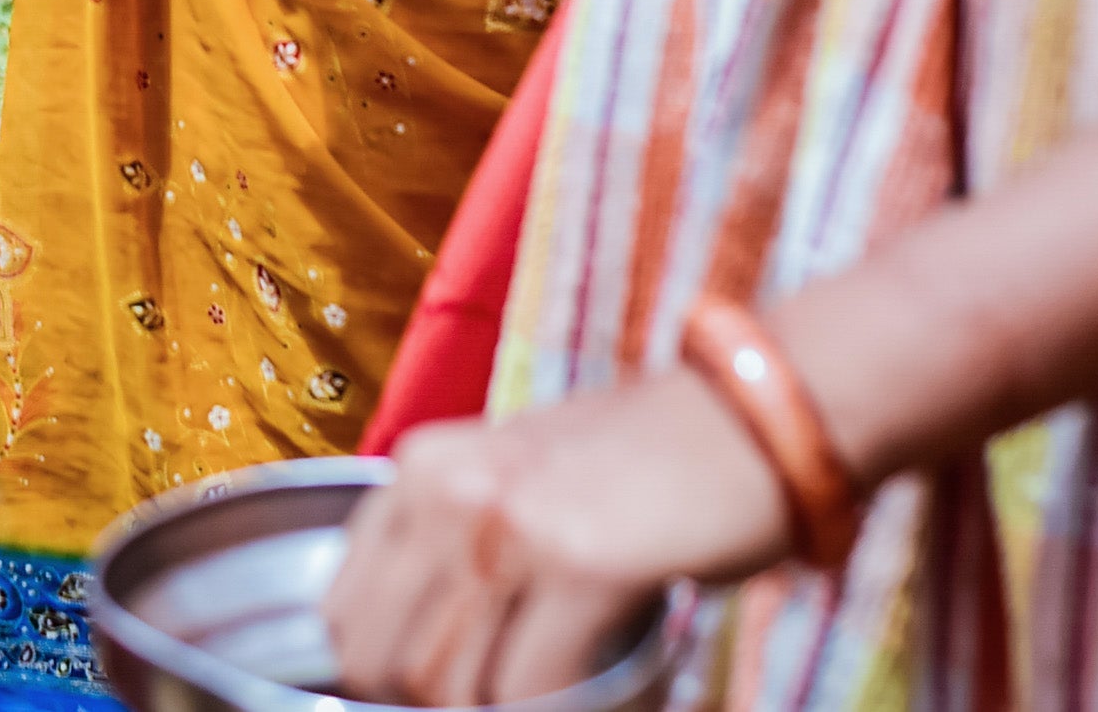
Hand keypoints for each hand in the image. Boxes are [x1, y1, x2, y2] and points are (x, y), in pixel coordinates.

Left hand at [318, 377, 788, 704]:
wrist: (755, 416)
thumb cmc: (648, 459)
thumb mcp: (521, 480)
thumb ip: (457, 550)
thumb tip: (413, 662)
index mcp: (420, 467)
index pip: (342, 611)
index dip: (378, 674)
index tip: (435, 689)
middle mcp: (447, 489)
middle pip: (384, 661)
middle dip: (437, 703)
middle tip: (510, 697)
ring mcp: (507, 522)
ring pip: (450, 686)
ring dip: (505, 708)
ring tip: (569, 688)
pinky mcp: (580, 563)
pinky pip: (531, 692)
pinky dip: (570, 710)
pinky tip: (620, 685)